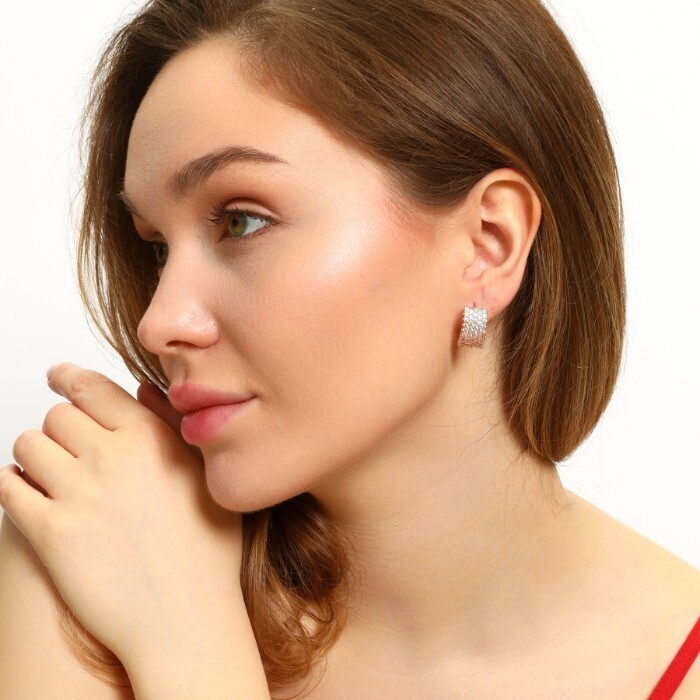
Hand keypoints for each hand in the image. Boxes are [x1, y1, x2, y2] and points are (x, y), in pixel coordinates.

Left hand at [0, 363, 243, 666]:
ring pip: (28, 445)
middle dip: (59, 425)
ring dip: (34, 453)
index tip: (59, 376)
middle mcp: (112, 457)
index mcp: (151, 438)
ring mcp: (79, 493)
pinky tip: (28, 494)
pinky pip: (8, 488)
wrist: (185, 617)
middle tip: (67, 443)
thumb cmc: (207, 552)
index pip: (92, 387)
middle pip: (58, 415)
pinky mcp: (50, 533)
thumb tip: (140, 391)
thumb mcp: (207, 478)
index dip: (68, 377)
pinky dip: (12, 484)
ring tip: (47, 471)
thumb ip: (173, 427)